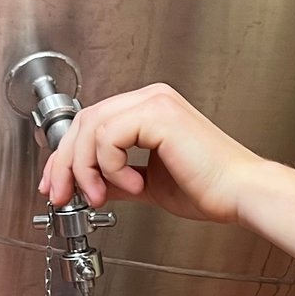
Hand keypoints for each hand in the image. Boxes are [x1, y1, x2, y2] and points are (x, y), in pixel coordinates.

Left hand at [38, 84, 263, 223]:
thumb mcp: (148, 185)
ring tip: (102, 196)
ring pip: (91, 127)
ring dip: (87, 170)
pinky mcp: (158, 114)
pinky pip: (109, 136)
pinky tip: (134, 185)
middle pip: (83, 121)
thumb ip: (116, 179)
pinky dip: (110, 167)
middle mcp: (151, 99)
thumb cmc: (209, 189)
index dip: (66, 155)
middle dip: (65, 163)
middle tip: (62, 195)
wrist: (238, 194)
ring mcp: (155, 102)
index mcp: (150, 110)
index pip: (91, 122)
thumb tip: (90, 185)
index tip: (56, 184)